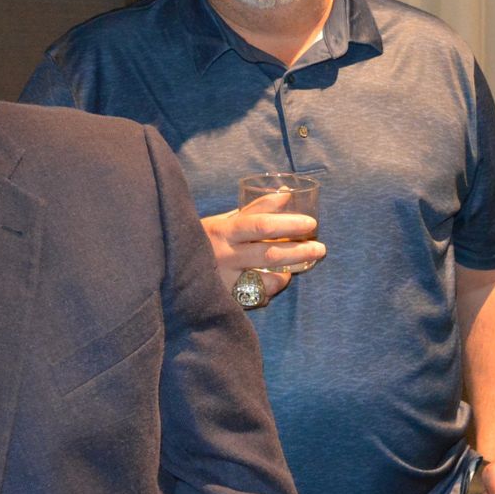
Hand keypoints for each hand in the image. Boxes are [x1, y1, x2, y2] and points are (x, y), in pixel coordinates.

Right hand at [201, 192, 324, 302]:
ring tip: (304, 264)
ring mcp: (225, 279)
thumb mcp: (224, 221)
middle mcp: (224, 255)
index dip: (288, 223)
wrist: (174, 270)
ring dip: (288, 272)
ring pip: (266, 278)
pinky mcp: (226, 299)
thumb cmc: (206, 241)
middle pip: (269, 252)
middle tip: (320, 248)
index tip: (311, 223)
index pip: (260, 224)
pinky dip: (273, 287)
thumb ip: (253, 209)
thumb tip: (286, 194)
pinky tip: (280, 279)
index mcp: (223, 230)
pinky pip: (258, 296)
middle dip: (299, 250)